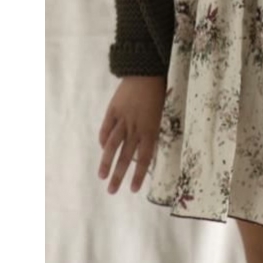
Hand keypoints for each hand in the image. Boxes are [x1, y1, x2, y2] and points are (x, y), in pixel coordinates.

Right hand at [97, 75, 165, 193]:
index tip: (133, 190)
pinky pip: (107, 127)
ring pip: (113, 144)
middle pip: (126, 155)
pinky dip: (104, 138)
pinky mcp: (113, 109)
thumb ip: (153, 131)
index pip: (144, 157)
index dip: (138, 174)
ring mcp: (123, 118)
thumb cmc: (160, 92)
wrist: (146, 71)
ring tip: (101, 176)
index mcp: (151, 128)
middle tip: (112, 191)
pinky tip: (102, 147)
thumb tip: (145, 149)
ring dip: (106, 161)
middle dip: (119, 175)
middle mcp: (135, 127)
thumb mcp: (161, 113)